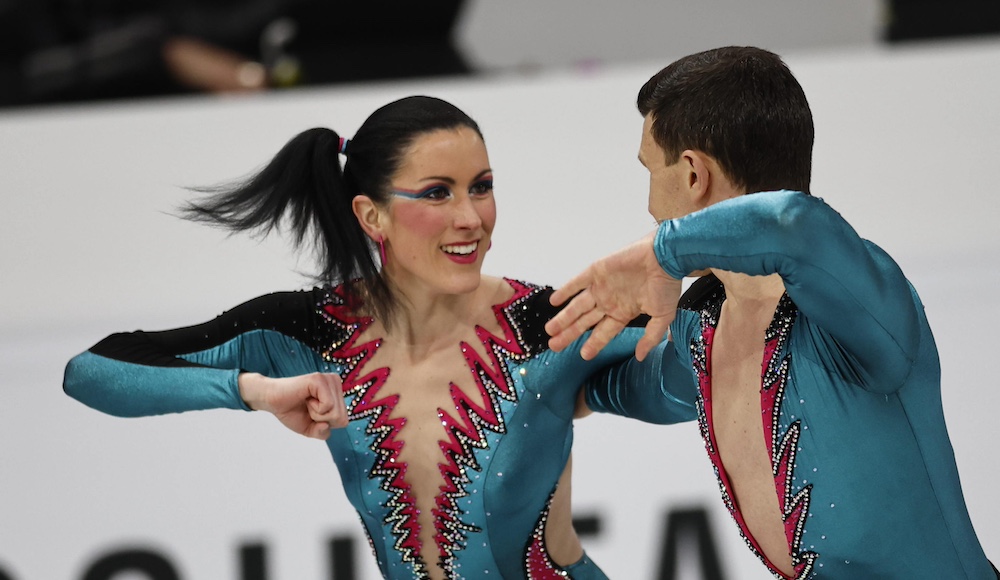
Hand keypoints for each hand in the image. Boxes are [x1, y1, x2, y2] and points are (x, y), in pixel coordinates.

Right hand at [239, 372, 347, 438]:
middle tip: (308, 408)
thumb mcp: (311, 429)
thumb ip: (323, 433)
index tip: (312, 413)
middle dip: (321, 420)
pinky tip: (306, 399)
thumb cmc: (292, 412)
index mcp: (337, 393)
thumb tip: (326, 425)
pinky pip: (328, 406)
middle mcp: (336, 383)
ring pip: (336, 412)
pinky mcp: (319, 379)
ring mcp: (328, 379)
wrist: (271, 402)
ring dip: (317, 414)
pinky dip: (315, 409)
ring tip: (307, 403)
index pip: (344, 421)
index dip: (325, 424)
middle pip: (342, 418)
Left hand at [545, 232, 681, 360]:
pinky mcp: (596, 271)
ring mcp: (601, 287)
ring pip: (577, 306)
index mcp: (624, 312)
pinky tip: (553, 301)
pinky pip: (576, 283)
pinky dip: (565, 291)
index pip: (604, 333)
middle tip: (555, 346)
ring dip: (563, 318)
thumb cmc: (666, 284)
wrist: (665, 257)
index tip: (584, 356)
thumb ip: (650, 337)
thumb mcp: (663, 316)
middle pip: (585, 322)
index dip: (594, 344)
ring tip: (549, 331)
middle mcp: (609, 301)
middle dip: (570, 334)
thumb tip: (640, 356)